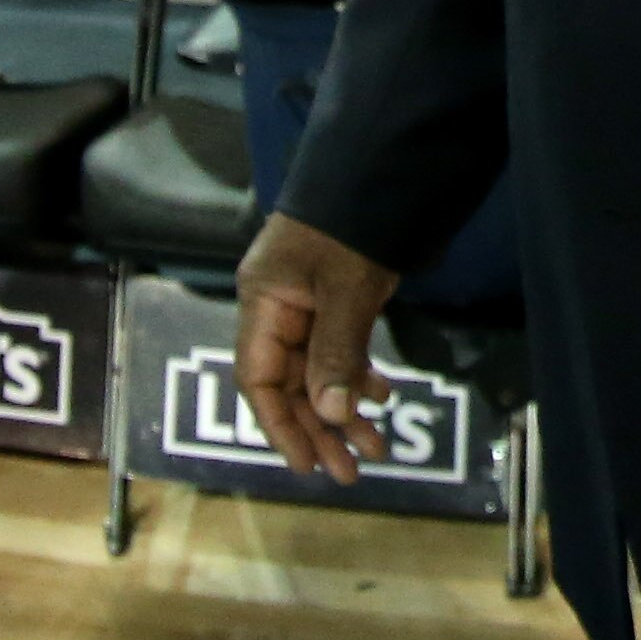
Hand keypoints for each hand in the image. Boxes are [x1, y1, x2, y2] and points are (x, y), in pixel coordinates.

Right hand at [233, 212, 404, 480]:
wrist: (381, 168)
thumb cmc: (353, 224)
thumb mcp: (346, 290)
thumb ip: (336, 352)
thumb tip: (331, 416)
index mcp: (263, 302)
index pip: (259, 379)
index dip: (280, 426)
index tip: (306, 465)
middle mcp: (278, 308)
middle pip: (291, 383)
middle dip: (320, 429)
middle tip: (350, 471)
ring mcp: (307, 303)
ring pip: (319, 370)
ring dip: (345, 408)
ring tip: (377, 446)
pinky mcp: (335, 297)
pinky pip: (339, 348)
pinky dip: (358, 374)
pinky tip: (381, 396)